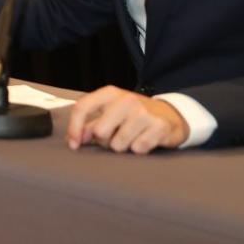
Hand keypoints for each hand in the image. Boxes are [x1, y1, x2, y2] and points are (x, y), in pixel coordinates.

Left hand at [66, 85, 188, 153]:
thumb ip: (91, 123)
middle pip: (100, 132)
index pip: (82, 107)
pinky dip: (138, 149)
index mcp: (110, 93)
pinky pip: (137, 149)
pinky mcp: (158, 126)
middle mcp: (126, 100)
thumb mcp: (111, 112)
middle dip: (104, 141)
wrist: (170, 114)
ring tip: (131, 136)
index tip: (73, 145)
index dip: (74, 128)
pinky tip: (144, 139)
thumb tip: (76, 138)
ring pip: (118, 145)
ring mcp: (143, 112)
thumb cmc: (134, 114)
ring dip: (123, 146)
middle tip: (115, 135)